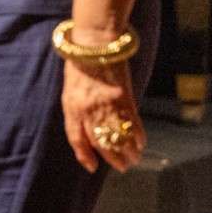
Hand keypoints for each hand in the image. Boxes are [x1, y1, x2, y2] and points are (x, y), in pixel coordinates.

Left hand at [62, 55, 144, 173]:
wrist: (95, 44)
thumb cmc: (79, 67)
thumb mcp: (70, 91)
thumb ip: (77, 112)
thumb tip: (88, 134)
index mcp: (73, 108)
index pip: (77, 139)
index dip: (84, 156)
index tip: (92, 167)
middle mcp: (90, 110)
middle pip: (102, 143)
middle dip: (113, 158)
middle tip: (123, 167)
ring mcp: (108, 105)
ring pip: (120, 137)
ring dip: (128, 151)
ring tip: (134, 159)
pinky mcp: (125, 99)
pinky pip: (133, 124)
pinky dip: (138, 136)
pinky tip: (141, 144)